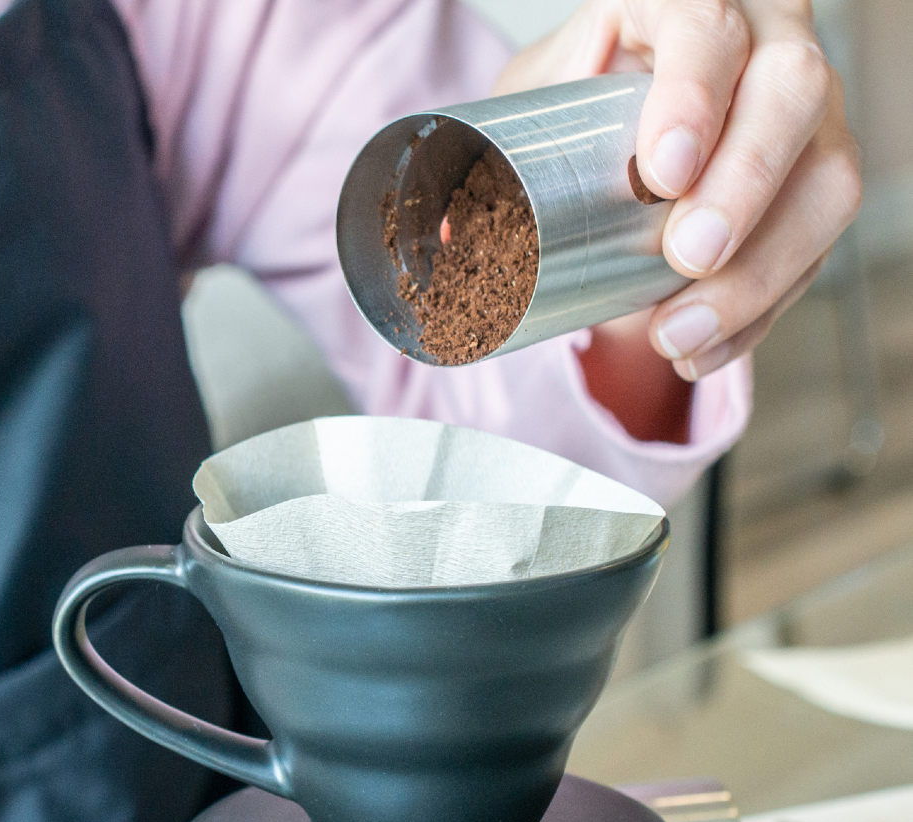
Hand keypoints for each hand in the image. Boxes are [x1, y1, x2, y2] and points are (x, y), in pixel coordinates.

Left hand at [498, 0, 861, 383]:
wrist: (610, 139)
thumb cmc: (569, 108)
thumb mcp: (522, 104)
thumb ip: (481, 150)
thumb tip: (434, 238)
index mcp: (680, 3)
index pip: (706, 22)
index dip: (694, 93)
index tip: (659, 173)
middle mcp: (764, 40)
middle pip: (791, 92)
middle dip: (742, 185)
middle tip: (685, 256)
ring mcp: (803, 113)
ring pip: (827, 177)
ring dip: (760, 268)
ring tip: (680, 331)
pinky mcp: (816, 182)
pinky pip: (818, 246)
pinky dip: (759, 311)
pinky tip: (700, 347)